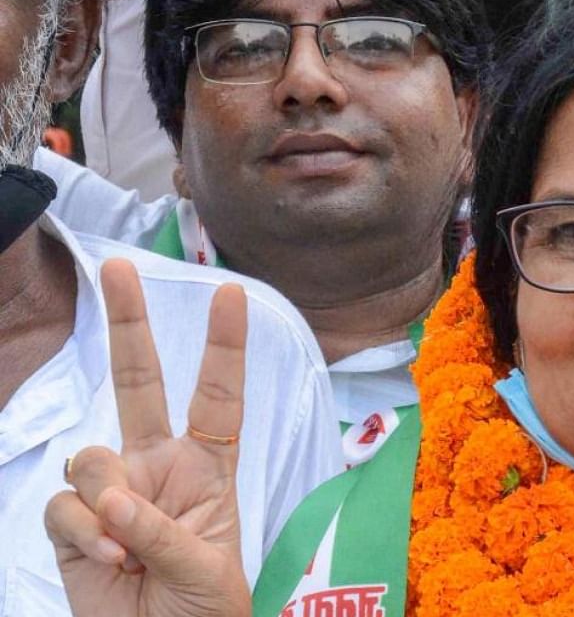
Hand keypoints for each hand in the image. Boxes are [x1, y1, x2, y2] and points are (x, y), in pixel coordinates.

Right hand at [44, 259, 251, 616]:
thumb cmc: (205, 610)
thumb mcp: (206, 570)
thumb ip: (163, 531)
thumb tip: (113, 498)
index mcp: (209, 467)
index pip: (219, 397)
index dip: (224, 347)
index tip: (233, 294)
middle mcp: (159, 466)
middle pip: (140, 384)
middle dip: (129, 324)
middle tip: (119, 268)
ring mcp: (113, 491)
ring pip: (91, 457)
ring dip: (106, 501)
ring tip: (128, 548)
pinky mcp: (73, 524)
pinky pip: (64, 505)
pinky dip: (82, 532)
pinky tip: (108, 560)